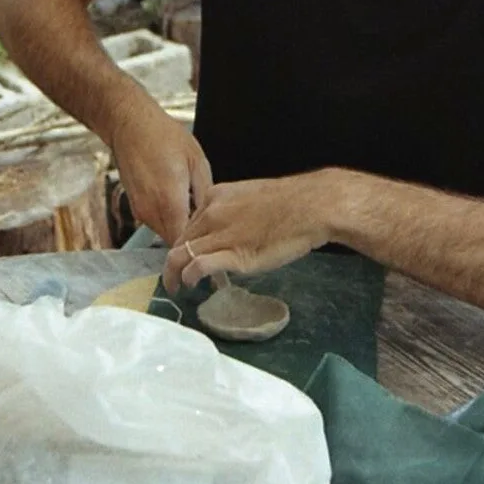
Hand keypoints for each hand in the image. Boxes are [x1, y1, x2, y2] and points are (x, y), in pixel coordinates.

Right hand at [108, 93, 211, 245]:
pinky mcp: (135, 207)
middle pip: (174, 241)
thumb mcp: (197, 160)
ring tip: (193, 207)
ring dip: (178, 227)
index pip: (185, 243)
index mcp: (170, 202)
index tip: (212, 238)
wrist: (131, 125)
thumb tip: (211, 215)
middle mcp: (151, 212)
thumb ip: (205, 194)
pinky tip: (177, 199)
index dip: (199, 244)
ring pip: (164, 233)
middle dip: (190, 237)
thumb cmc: (165, 137)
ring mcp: (140, 211)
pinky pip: (155, 222)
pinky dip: (167, 218)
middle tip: (208, 224)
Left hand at [163, 171, 337, 293]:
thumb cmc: (288, 203)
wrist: (310, 206)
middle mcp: (212, 213)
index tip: (186, 255)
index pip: (188, 223)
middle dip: (173, 260)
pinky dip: (188, 277)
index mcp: (216, 196)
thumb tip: (228, 230)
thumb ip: (232, 212)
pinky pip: (198, 266)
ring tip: (176, 287)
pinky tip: (191, 284)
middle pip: (180, 239)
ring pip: (181, 254)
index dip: (184, 242)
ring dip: (174, 274)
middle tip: (174, 277)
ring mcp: (220, 233)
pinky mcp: (232, 254)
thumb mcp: (250, 198)